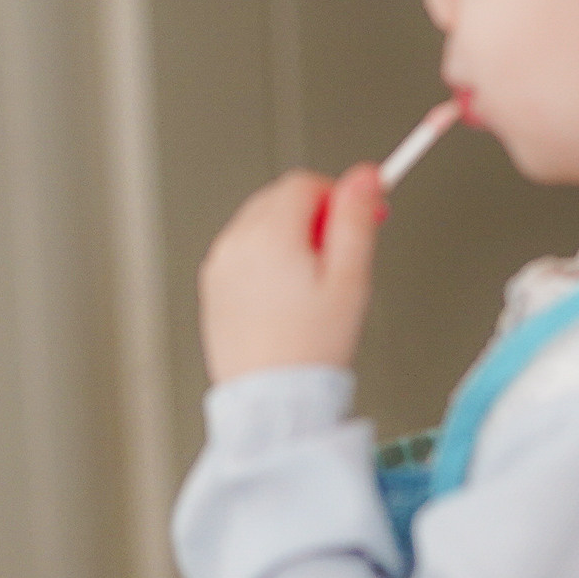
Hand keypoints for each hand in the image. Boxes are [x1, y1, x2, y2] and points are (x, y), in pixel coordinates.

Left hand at [198, 163, 385, 383]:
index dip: (338, 196)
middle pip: (279, 199)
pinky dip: (266, 260)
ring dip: (289, 236)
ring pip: (260, 224)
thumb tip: (365, 177)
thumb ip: (356, 219)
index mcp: (269, 235)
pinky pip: (243, 253)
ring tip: (312, 286)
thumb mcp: (350, 279)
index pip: (304, 184)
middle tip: (340, 257)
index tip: (360, 218)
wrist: (273, 401)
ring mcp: (220, 265)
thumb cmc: (311, 349)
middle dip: (314, 216)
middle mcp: (236, 243)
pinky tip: (287, 298)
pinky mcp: (213, 287)